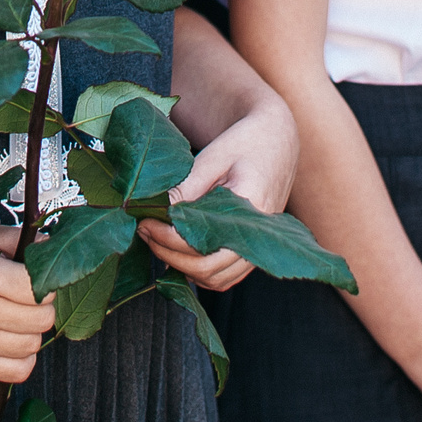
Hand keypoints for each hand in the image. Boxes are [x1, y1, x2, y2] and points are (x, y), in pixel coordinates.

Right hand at [0, 226, 56, 381]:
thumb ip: (27, 243)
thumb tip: (59, 254)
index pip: (38, 289)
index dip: (45, 282)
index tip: (34, 277)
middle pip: (41, 321)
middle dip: (42, 306)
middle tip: (27, 295)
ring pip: (32, 347)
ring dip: (32, 331)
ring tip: (16, 314)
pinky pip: (17, 372)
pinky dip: (22, 357)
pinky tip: (11, 337)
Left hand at [138, 98, 299, 291]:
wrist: (277, 140)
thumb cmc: (245, 143)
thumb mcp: (212, 158)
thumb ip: (187, 188)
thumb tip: (155, 211)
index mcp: (251, 210)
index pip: (201, 242)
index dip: (166, 237)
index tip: (144, 222)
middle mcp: (259, 236)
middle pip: (207, 269)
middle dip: (169, 255)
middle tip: (144, 232)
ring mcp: (259, 246)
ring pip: (217, 280)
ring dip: (184, 269)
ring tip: (158, 242)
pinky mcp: (254, 249)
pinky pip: (226, 275)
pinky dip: (201, 272)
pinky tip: (179, 252)